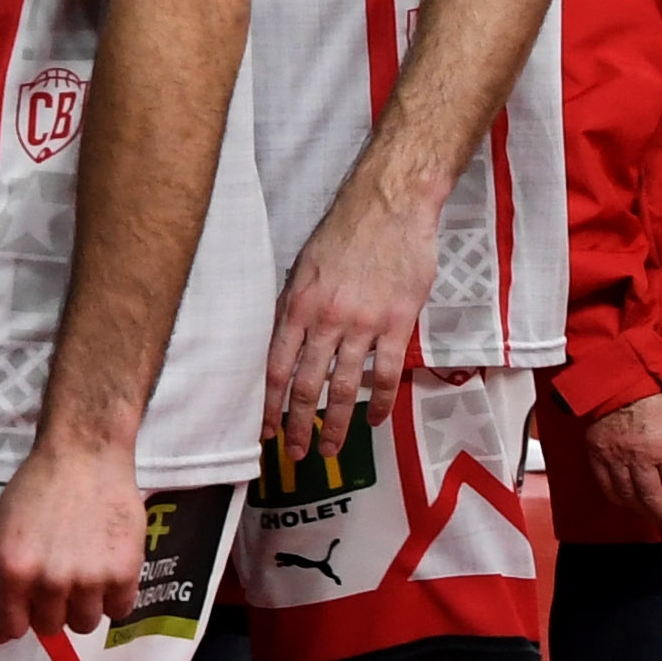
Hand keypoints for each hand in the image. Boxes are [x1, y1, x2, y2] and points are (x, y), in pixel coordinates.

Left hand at [0, 435, 146, 642]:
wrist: (85, 456)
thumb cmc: (34, 489)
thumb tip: (3, 635)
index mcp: (12, 569)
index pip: (12, 626)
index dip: (18, 619)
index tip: (26, 606)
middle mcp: (49, 581)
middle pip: (51, 627)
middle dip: (50, 608)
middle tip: (57, 578)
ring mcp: (89, 580)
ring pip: (85, 624)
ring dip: (83, 605)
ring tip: (83, 571)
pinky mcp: (125, 574)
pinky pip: (119, 611)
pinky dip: (113, 596)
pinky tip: (107, 567)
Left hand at [264, 173, 432, 468]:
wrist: (390, 206)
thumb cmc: (344, 232)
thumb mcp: (304, 267)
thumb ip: (295, 307)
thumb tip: (284, 344)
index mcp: (297, 304)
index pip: (275, 365)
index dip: (267, 403)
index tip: (262, 430)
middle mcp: (326, 319)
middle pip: (307, 384)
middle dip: (298, 424)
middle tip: (294, 454)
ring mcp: (363, 324)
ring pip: (345, 386)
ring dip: (337, 424)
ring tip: (331, 450)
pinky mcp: (398, 323)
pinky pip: (386, 373)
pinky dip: (380, 402)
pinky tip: (374, 421)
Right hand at [573, 388, 661, 538]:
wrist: (618, 376)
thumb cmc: (659, 396)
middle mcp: (640, 458)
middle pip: (654, 500)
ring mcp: (615, 457)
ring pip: (629, 496)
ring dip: (643, 513)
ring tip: (654, 521)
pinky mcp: (596, 453)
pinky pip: (605, 485)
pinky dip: (618, 499)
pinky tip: (628, 504)